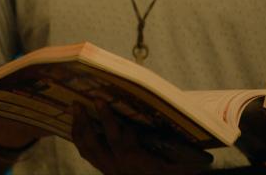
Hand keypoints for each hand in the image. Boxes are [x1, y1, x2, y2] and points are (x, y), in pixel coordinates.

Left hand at [71, 101, 212, 174]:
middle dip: (86, 121)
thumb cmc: (163, 173)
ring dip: (79, 127)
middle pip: (95, 142)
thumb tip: (190, 147)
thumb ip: (182, 160)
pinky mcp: (104, 169)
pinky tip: (78, 124)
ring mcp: (108, 167)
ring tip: (75, 109)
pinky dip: (80, 138)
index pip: (119, 137)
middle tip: (79, 102)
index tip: (99, 99)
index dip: (108, 118)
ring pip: (87, 148)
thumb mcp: (175, 168)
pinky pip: (86, 153)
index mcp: (134, 160)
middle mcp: (117, 164)